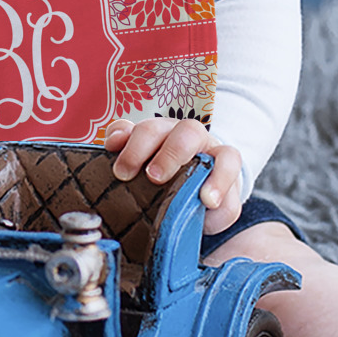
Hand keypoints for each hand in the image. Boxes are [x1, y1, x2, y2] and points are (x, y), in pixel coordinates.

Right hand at [103, 117, 243, 234]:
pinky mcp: (136, 134)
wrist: (183, 186)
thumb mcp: (217, 211)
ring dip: (138, 149)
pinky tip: (111, 147)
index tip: (207, 201)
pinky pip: (125, 125)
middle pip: (188, 131)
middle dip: (172, 154)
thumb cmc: (200, 197)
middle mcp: (192, 139)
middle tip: (155, 178)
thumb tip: (208, 207)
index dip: (220, 178)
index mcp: (216, 157)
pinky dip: (117, 134)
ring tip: (124, 174)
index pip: (227, 158)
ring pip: (154, 126)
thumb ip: (222, 211)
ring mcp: (164, 133)